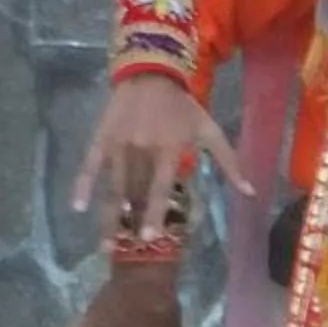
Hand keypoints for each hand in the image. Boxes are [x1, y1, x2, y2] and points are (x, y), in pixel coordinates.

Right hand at [72, 75, 248, 235]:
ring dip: (109, 216)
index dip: (155, 214)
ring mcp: (118, 146)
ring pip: (113, 187)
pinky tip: (77, 207)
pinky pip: (89, 166)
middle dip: (131, 223)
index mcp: (169, 151)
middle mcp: (141, 151)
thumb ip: (229, 163)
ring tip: (107, 243)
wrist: (150, 75)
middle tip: (128, 251)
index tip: (149, 239)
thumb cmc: (183, 108)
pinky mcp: (100, 140)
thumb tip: (250, 192)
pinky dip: (82, 186)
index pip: (160, 189)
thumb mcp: (210, 132)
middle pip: (135, 194)